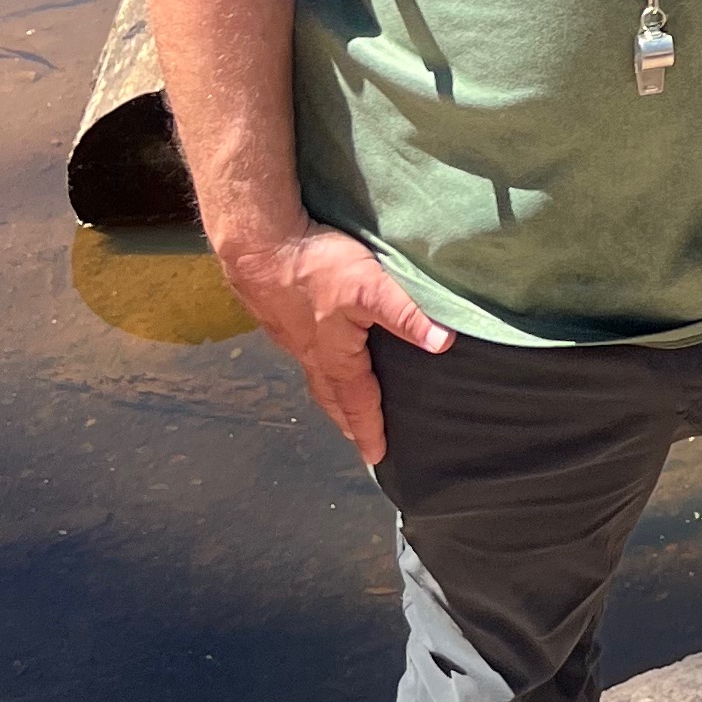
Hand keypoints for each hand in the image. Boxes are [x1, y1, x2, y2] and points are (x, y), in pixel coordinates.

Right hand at [220, 225, 452, 466]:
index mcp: (334, 356)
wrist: (258, 244)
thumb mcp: (371, 287)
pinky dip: (315, 364)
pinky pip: (302, 351)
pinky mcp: (280, 315)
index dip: (370, 430)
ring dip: (330, 393)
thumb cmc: (315, 266)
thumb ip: (406, 314)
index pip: (358, 402)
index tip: (377, 457)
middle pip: (332, 396)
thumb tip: (443, 343)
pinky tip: (318, 350)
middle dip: (347, 420)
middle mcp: (310, 353)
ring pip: (315, 374)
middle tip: (358, 439)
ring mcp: (291, 335)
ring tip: (341, 403)